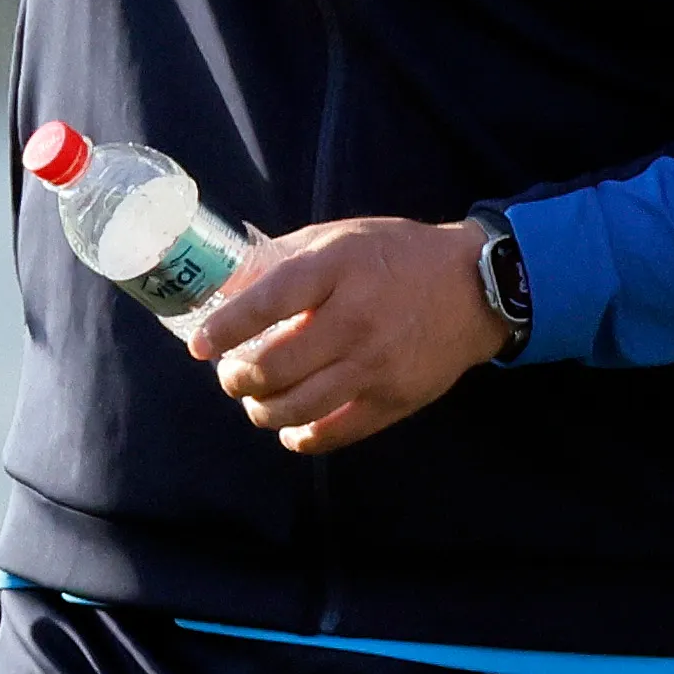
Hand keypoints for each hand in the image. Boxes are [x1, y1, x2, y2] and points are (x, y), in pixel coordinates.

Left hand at [183, 217, 507, 453]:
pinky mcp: (397, 399)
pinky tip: (290, 430)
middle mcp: (357, 319)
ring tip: (254, 401)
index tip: (199, 344)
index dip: (227, 328)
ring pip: (301, 406)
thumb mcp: (340, 236)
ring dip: (263, 410)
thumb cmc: (396, 255)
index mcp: (338, 269)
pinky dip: (304, 437)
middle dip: (238, 378)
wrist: (474, 287)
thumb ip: (287, 258)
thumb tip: (230, 283)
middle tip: (229, 375)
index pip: (269, 302)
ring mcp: (378, 365)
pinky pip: (338, 431)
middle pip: (278, 365)